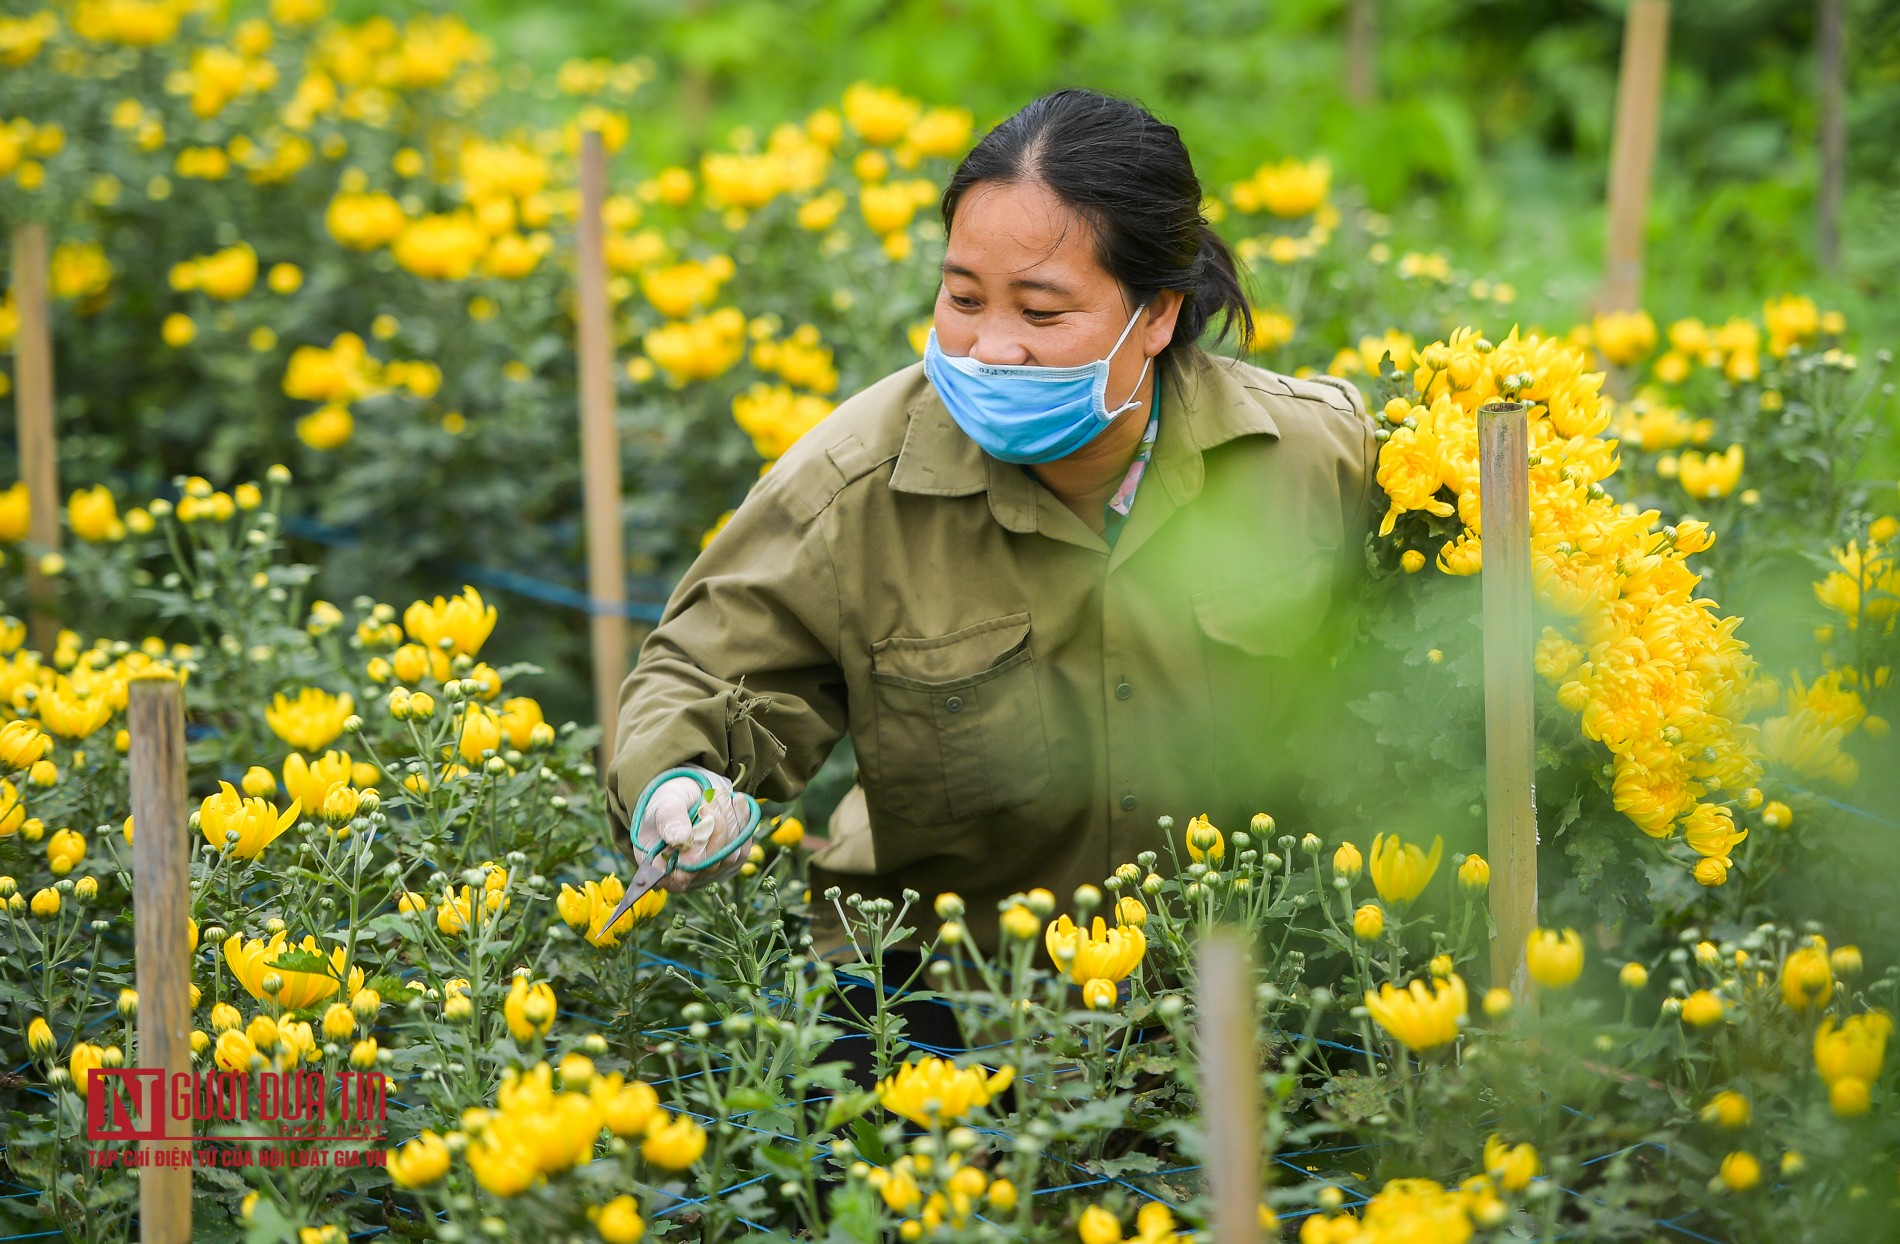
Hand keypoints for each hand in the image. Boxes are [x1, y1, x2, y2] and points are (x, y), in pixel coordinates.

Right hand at [638, 764, 751, 892]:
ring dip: (730, 821)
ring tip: (721, 797)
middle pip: (708, 863)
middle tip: (712, 798)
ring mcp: (708, 873)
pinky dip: (743, 823)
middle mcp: (684, 876)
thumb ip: (670, 819)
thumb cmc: (669, 800)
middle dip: (716, 825)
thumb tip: (681, 839)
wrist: (689, 794)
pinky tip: (738, 801)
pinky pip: (742, 849)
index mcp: (659, 865)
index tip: (702, 812)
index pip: (679, 874)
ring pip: (729, 856)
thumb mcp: (665, 802)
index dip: (695, 848)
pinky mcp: (729, 864)